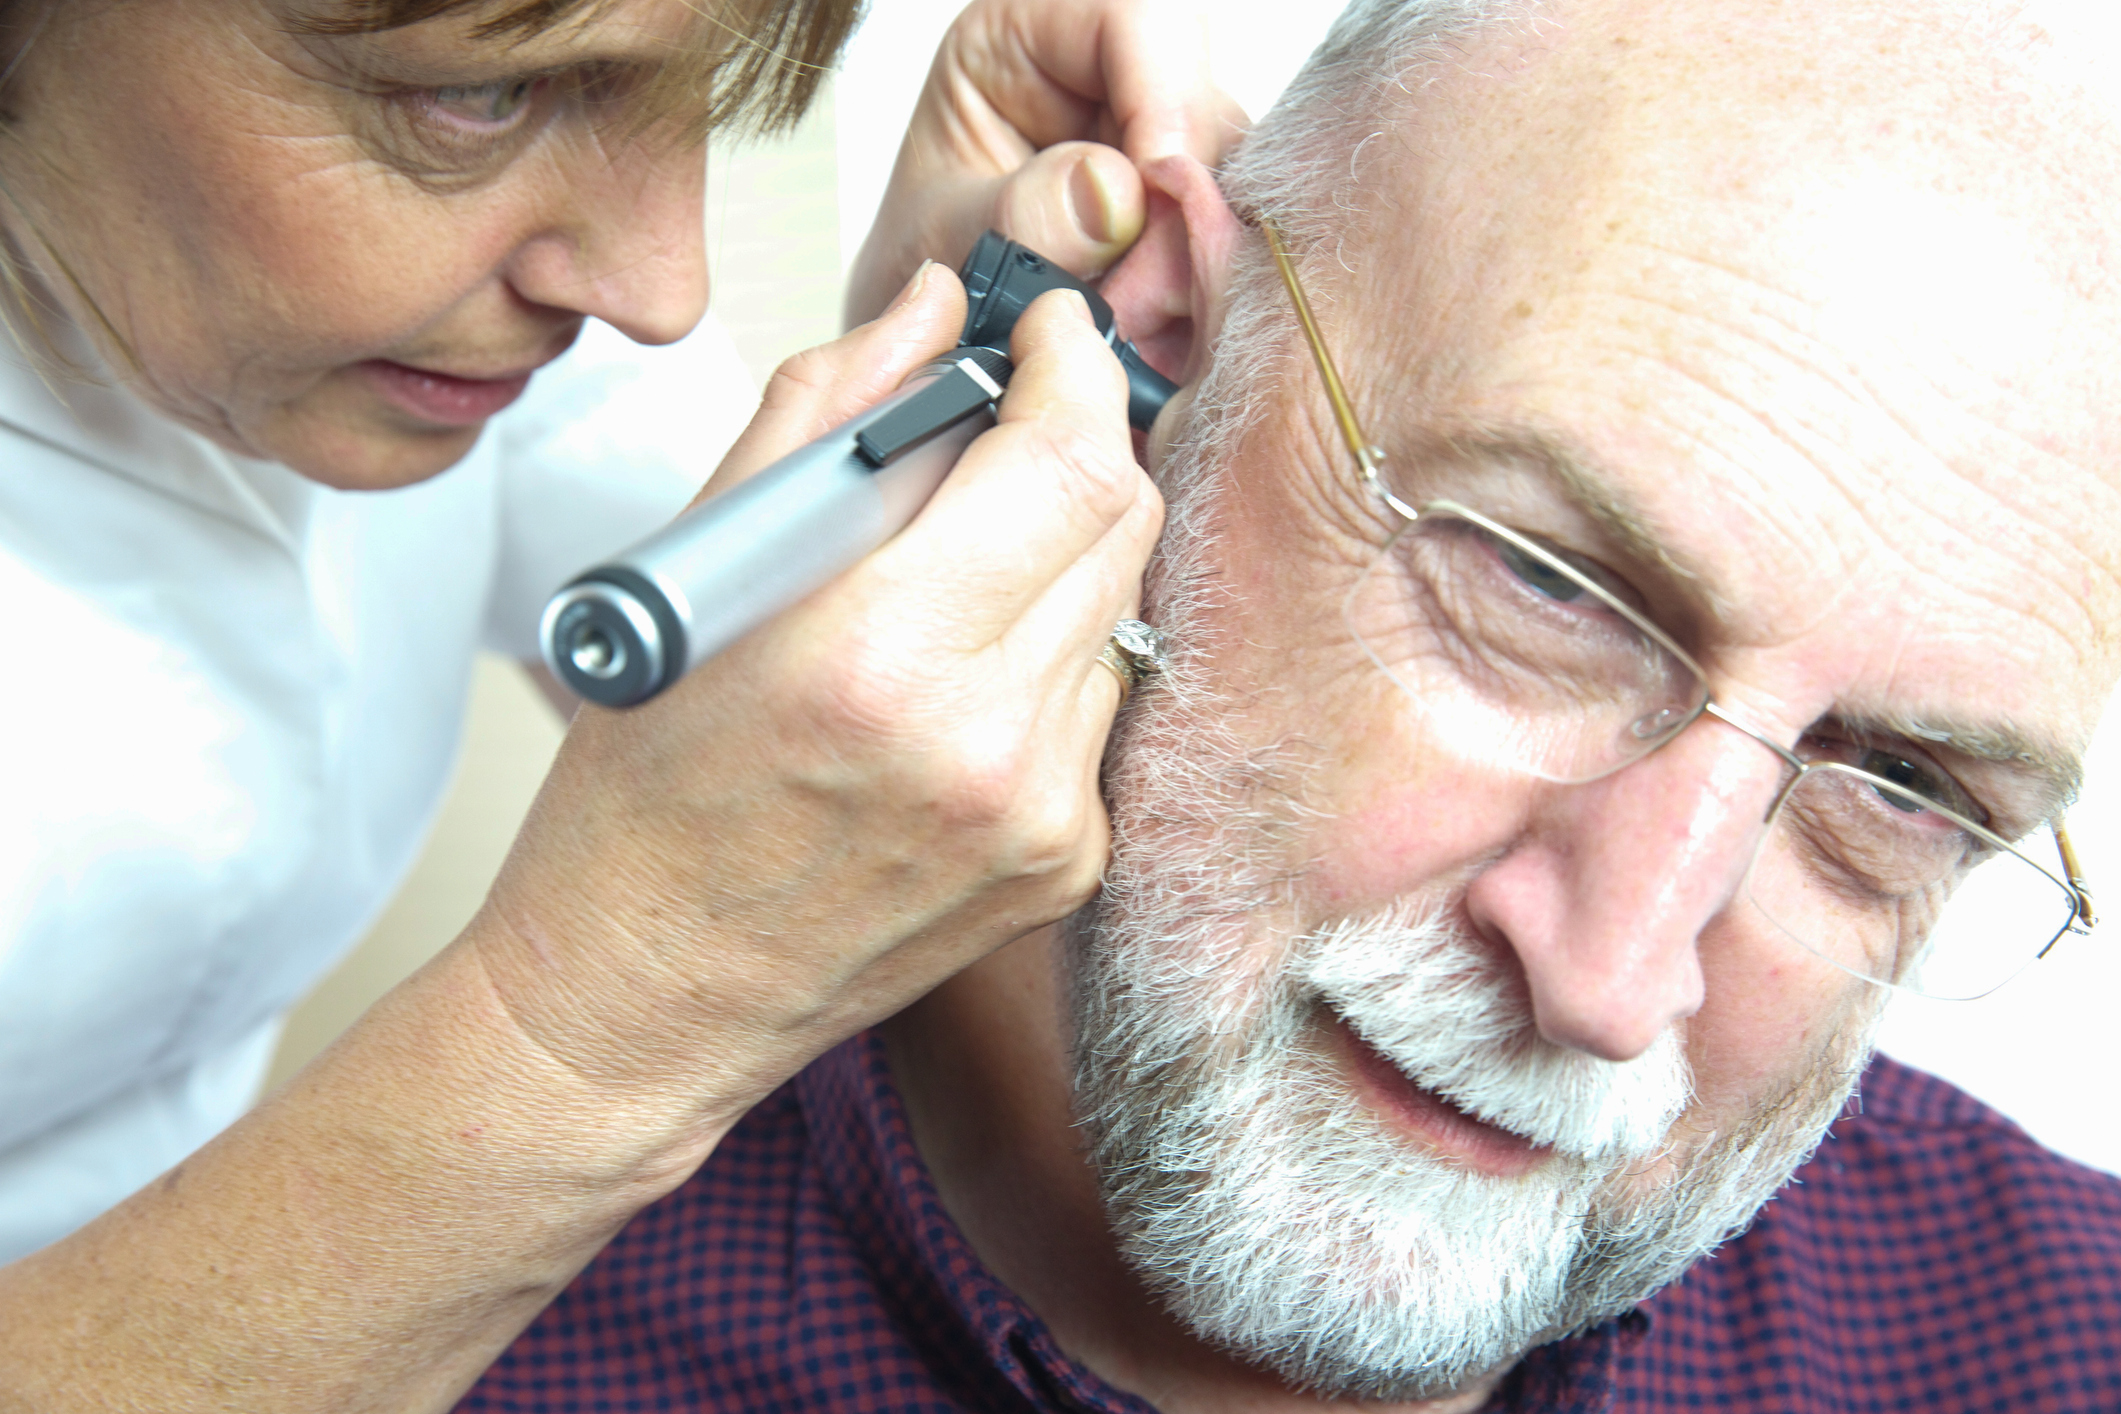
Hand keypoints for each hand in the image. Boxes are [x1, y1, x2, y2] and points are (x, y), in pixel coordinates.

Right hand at [473, 264, 1161, 1135]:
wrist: (649, 993)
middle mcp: (987, 743)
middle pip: (1119, 523)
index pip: (1068, 462)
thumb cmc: (645, 797)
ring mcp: (1043, 816)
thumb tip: (929, 310)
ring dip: (1057, 560)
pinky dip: (1047, 661)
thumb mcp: (695, 578)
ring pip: (1119, 610)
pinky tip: (956, 687)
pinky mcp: (1069, 864)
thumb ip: (825, 415)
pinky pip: (1101, 705)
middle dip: (1074, 446)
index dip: (1077, 368)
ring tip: (943, 588)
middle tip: (998, 432)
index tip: (1048, 333)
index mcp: (880, 655)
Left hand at [843, 0, 1245, 324]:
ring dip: (1192, 254)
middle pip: (1199, 98)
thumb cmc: (914, 266)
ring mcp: (1149, 136)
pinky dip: (1195, 283)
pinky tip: (1154, 321)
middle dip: (1183, 201)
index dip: (1164, 100)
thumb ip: (1025, 214)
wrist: (929, 338)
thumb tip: (1116, 195)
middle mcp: (1101, 73)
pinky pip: (1224, 230)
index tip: (1156, 191)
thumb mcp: (948, 237)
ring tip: (1134, 319)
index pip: (1135, 16)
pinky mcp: (1179, 201)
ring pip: (1227, 170)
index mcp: (1022, 35)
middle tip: (1145, 292)